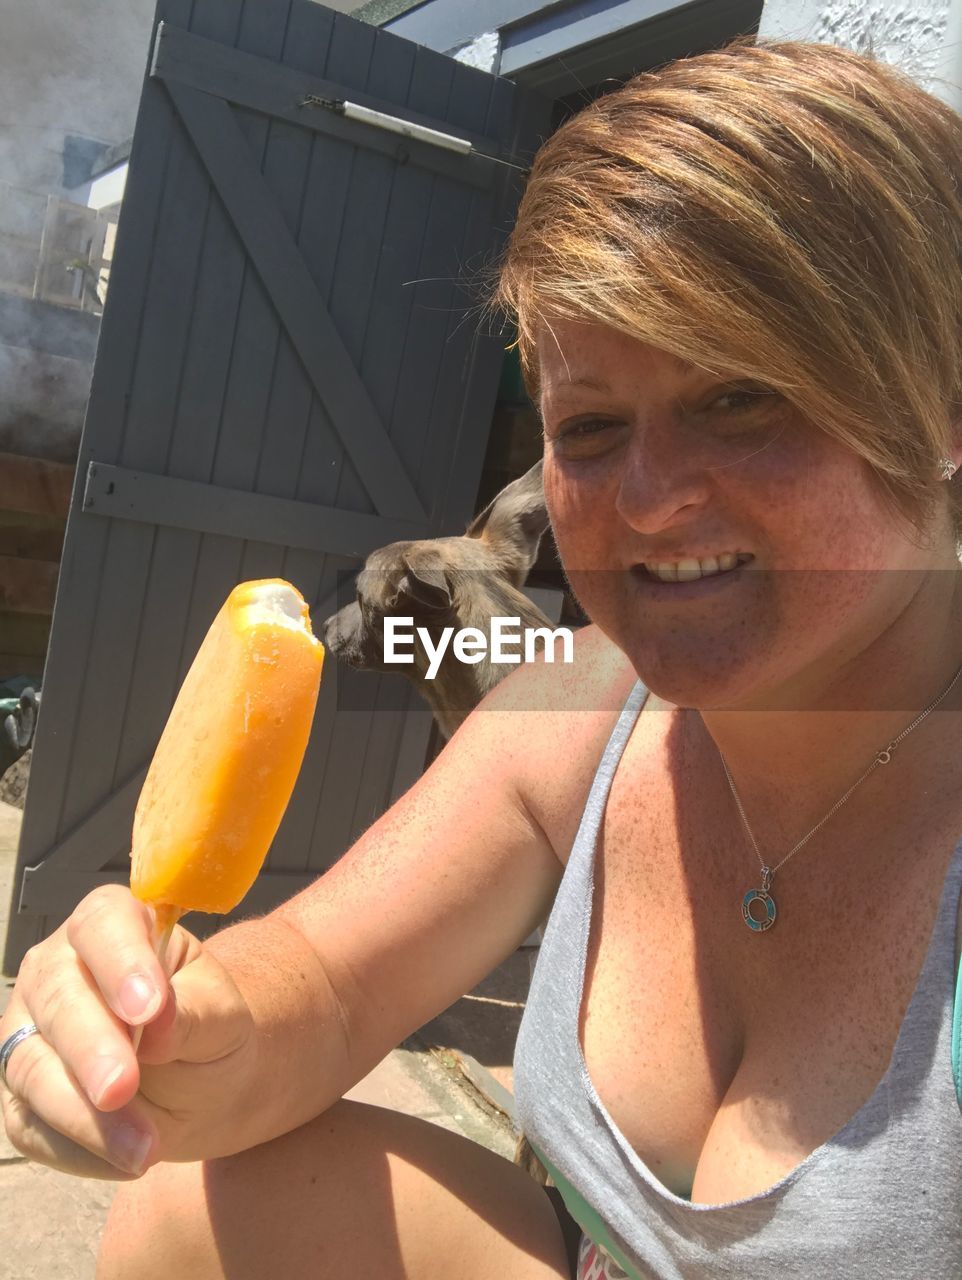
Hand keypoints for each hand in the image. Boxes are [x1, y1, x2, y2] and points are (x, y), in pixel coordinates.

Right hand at [0, 885, 256, 1178]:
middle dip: (91, 1048)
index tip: (149, 1006)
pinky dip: (79, 1149)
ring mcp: (31, 1031)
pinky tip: (128, 1158)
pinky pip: (32, 1125)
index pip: (103, 924)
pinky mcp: (23, 1096)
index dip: (121, 962)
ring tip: (147, 1145)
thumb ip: (194, 1012)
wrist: (207, 1080)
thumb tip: (158, 1019)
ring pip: (32, 1067)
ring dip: (85, 1114)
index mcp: (115, 926)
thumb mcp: (225, 1016)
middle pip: (57, 997)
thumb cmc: (213, 1028)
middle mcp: (59, 969)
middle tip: (124, 1087)